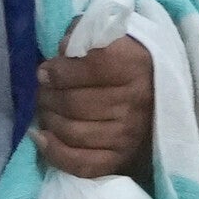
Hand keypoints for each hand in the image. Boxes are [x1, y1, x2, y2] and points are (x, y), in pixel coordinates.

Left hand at [33, 36, 153, 179]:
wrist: (157, 91)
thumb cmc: (122, 60)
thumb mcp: (108, 36)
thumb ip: (83, 35)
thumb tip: (62, 50)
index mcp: (133, 64)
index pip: (87, 68)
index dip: (59, 70)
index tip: (47, 70)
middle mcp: (135, 101)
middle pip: (73, 103)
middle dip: (47, 96)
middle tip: (42, 91)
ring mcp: (129, 133)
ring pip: (72, 131)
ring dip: (48, 119)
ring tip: (45, 109)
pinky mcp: (122, 158)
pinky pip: (81, 163)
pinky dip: (54, 152)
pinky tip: (41, 137)